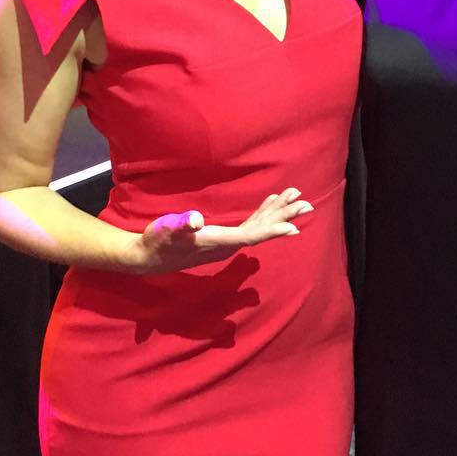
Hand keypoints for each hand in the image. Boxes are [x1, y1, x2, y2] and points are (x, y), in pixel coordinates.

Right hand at [133, 188, 312, 275]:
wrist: (149, 257)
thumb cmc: (157, 242)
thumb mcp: (165, 230)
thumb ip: (180, 226)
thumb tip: (195, 220)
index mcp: (219, 242)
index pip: (251, 236)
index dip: (272, 231)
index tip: (293, 227)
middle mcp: (228, 244)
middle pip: (262, 230)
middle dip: (284, 217)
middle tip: (307, 204)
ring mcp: (228, 242)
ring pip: (259, 226)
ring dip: (277, 213)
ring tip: (296, 197)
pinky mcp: (224, 237)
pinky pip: (250, 224)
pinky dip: (263, 213)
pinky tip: (272, 203)